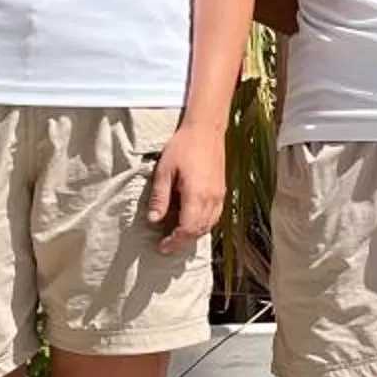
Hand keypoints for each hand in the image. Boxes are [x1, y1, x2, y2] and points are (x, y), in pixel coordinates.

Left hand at [150, 118, 227, 253]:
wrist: (206, 129)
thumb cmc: (183, 146)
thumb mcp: (164, 170)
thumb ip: (160, 197)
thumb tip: (154, 220)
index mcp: (197, 195)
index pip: (188, 229)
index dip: (175, 241)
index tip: (162, 246)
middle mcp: (212, 198)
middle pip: (199, 231)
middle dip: (183, 242)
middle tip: (167, 245)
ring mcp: (220, 195)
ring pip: (209, 225)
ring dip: (194, 234)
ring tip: (177, 236)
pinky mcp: (222, 191)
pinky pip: (215, 216)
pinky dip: (203, 224)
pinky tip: (192, 221)